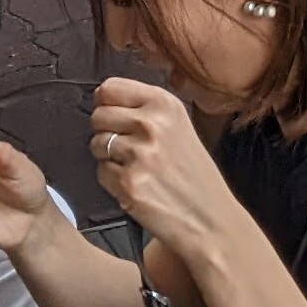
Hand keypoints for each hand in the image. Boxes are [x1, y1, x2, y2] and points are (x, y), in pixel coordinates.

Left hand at [86, 79, 249, 261]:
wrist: (211, 218)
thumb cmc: (194, 175)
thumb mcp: (178, 127)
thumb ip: (144, 109)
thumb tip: (101, 96)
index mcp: (164, 104)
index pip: (110, 88)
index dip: (107, 105)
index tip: (118, 118)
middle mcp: (151, 123)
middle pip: (98, 115)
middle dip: (106, 132)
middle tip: (131, 150)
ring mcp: (139, 153)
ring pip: (95, 144)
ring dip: (109, 158)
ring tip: (137, 169)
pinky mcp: (128, 182)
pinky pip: (101, 172)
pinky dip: (113, 182)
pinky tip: (137, 186)